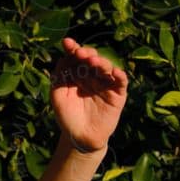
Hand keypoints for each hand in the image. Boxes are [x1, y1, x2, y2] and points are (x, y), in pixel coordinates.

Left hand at [50, 37, 128, 151]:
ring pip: (106, 68)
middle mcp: (92, 76)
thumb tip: (63, 58)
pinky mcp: (117, 95)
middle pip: (92, 59)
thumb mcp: (58, 96)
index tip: (67, 42)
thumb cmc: (67, 116)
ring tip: (93, 61)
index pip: (76, 58)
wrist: (80, 137)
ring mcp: (105, 85)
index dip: (73, 49)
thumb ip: (59, 78)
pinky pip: (121, 83)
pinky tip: (115, 72)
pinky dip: (119, 76)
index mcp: (77, 74)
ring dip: (101, 62)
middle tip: (80, 53)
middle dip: (86, 53)